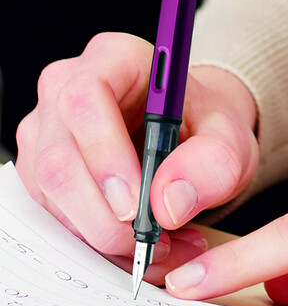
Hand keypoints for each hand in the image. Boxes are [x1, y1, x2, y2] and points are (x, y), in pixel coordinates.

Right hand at [16, 34, 258, 275]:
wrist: (191, 136)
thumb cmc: (204, 125)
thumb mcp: (230, 137)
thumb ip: (213, 162)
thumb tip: (168, 203)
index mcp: (113, 58)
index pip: (85, 99)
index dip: (103, 155)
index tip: (135, 204)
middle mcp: (66, 88)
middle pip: (59, 159)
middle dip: (105, 216)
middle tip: (154, 243)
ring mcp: (45, 131)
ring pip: (52, 196)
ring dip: (104, 236)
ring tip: (162, 246)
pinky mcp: (40, 170)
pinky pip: (53, 216)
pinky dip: (95, 242)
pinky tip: (138, 244)